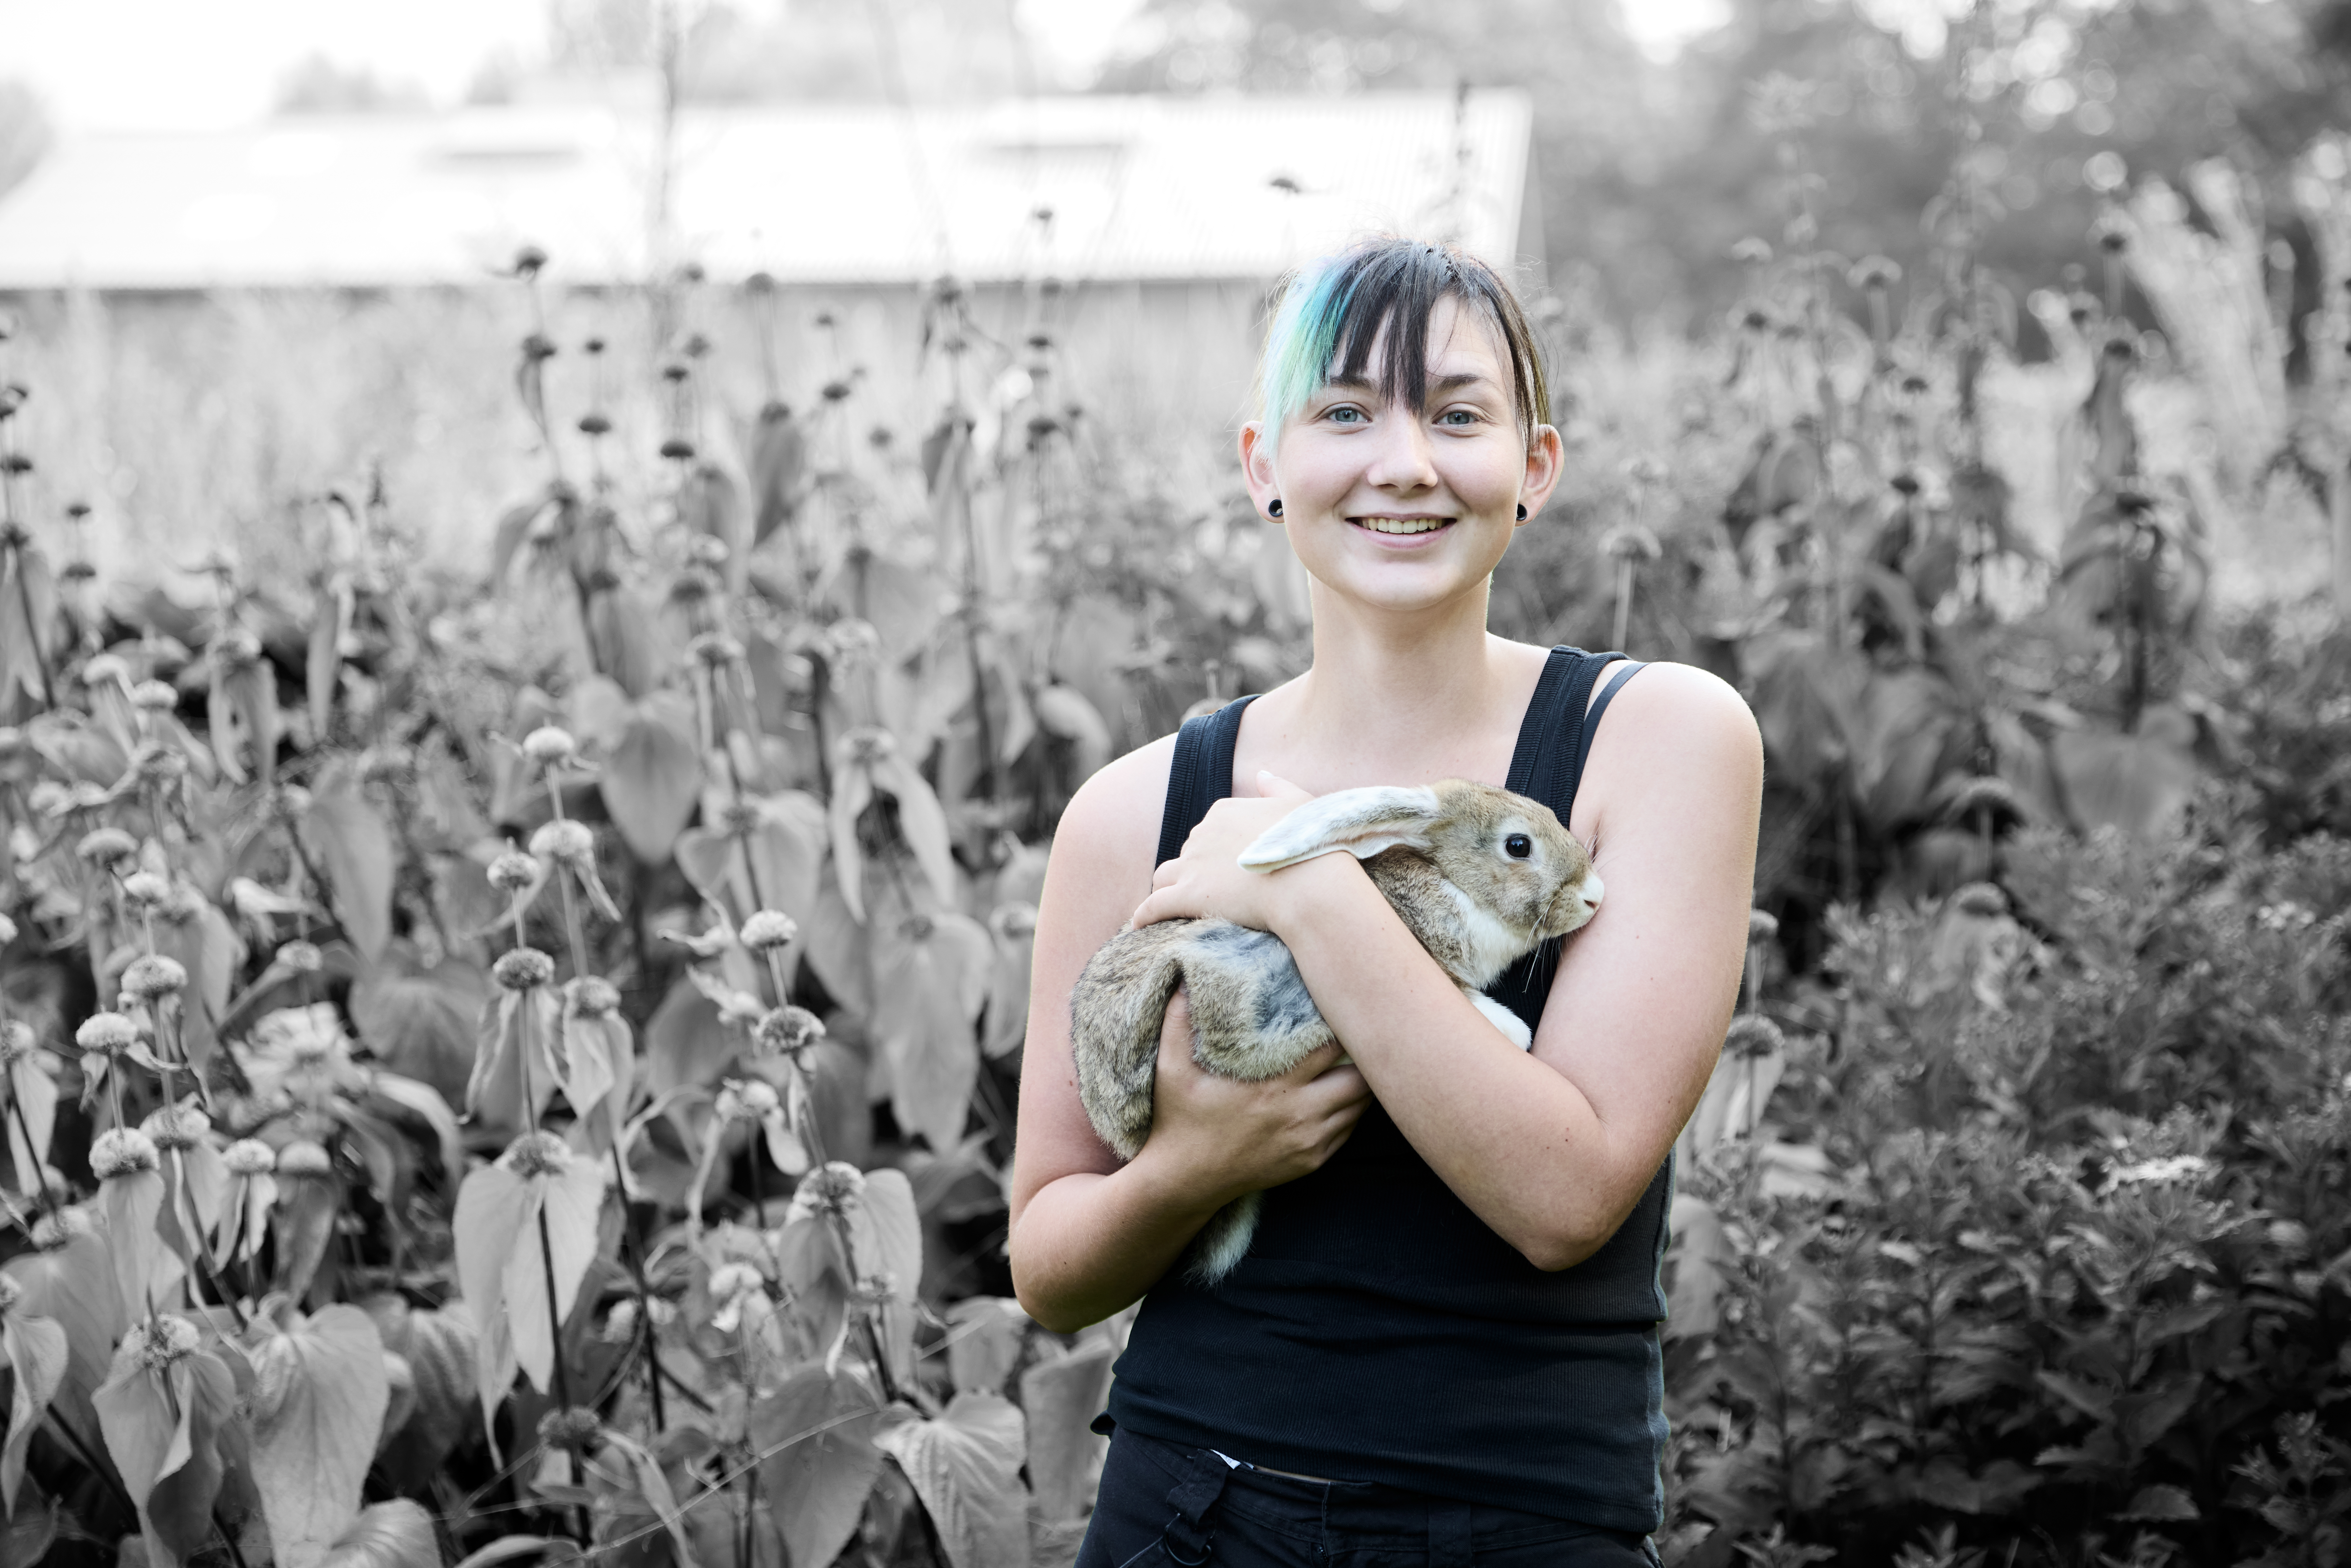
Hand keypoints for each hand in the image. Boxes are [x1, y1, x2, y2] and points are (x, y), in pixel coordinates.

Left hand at [1129, 771, 1326, 933]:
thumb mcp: (1300, 804)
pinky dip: (1143, 916)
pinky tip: (1138, 926)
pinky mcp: (1187, 896)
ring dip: (1166, 889)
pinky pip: (1152, 907)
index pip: (1209, 829)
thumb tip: (1261, 774)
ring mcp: (1192, 865)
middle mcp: (1202, 833)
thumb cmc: (1313, 845)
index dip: (1217, 850)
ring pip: (1164, 876)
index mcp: (1225, 810)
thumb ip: (1277, 787)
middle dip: (1195, 870)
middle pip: (1187, 853)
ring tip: (1173, 906)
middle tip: (1213, 893)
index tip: (1231, 867)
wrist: (1311, 885)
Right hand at [1135, 986, 1370, 1210]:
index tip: (1339, 1008)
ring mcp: (1310, 1142)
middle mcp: (1300, 1115)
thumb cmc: (1179, 1120)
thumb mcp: (1170, 1069)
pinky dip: (1351, 1111)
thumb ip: (1178, 1021)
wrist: (1184, 1181)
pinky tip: (1340, 1094)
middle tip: (1360, 1034)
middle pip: (1360, 1079)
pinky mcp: (1312, 1161)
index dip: (1341, 1026)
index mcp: (1273, 1086)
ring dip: (1361, 1083)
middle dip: (1364, 1056)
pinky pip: (1349, 1132)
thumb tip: (1183, 976)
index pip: (1330, 1047)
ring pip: (1360, 1107)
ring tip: (1357, 1060)